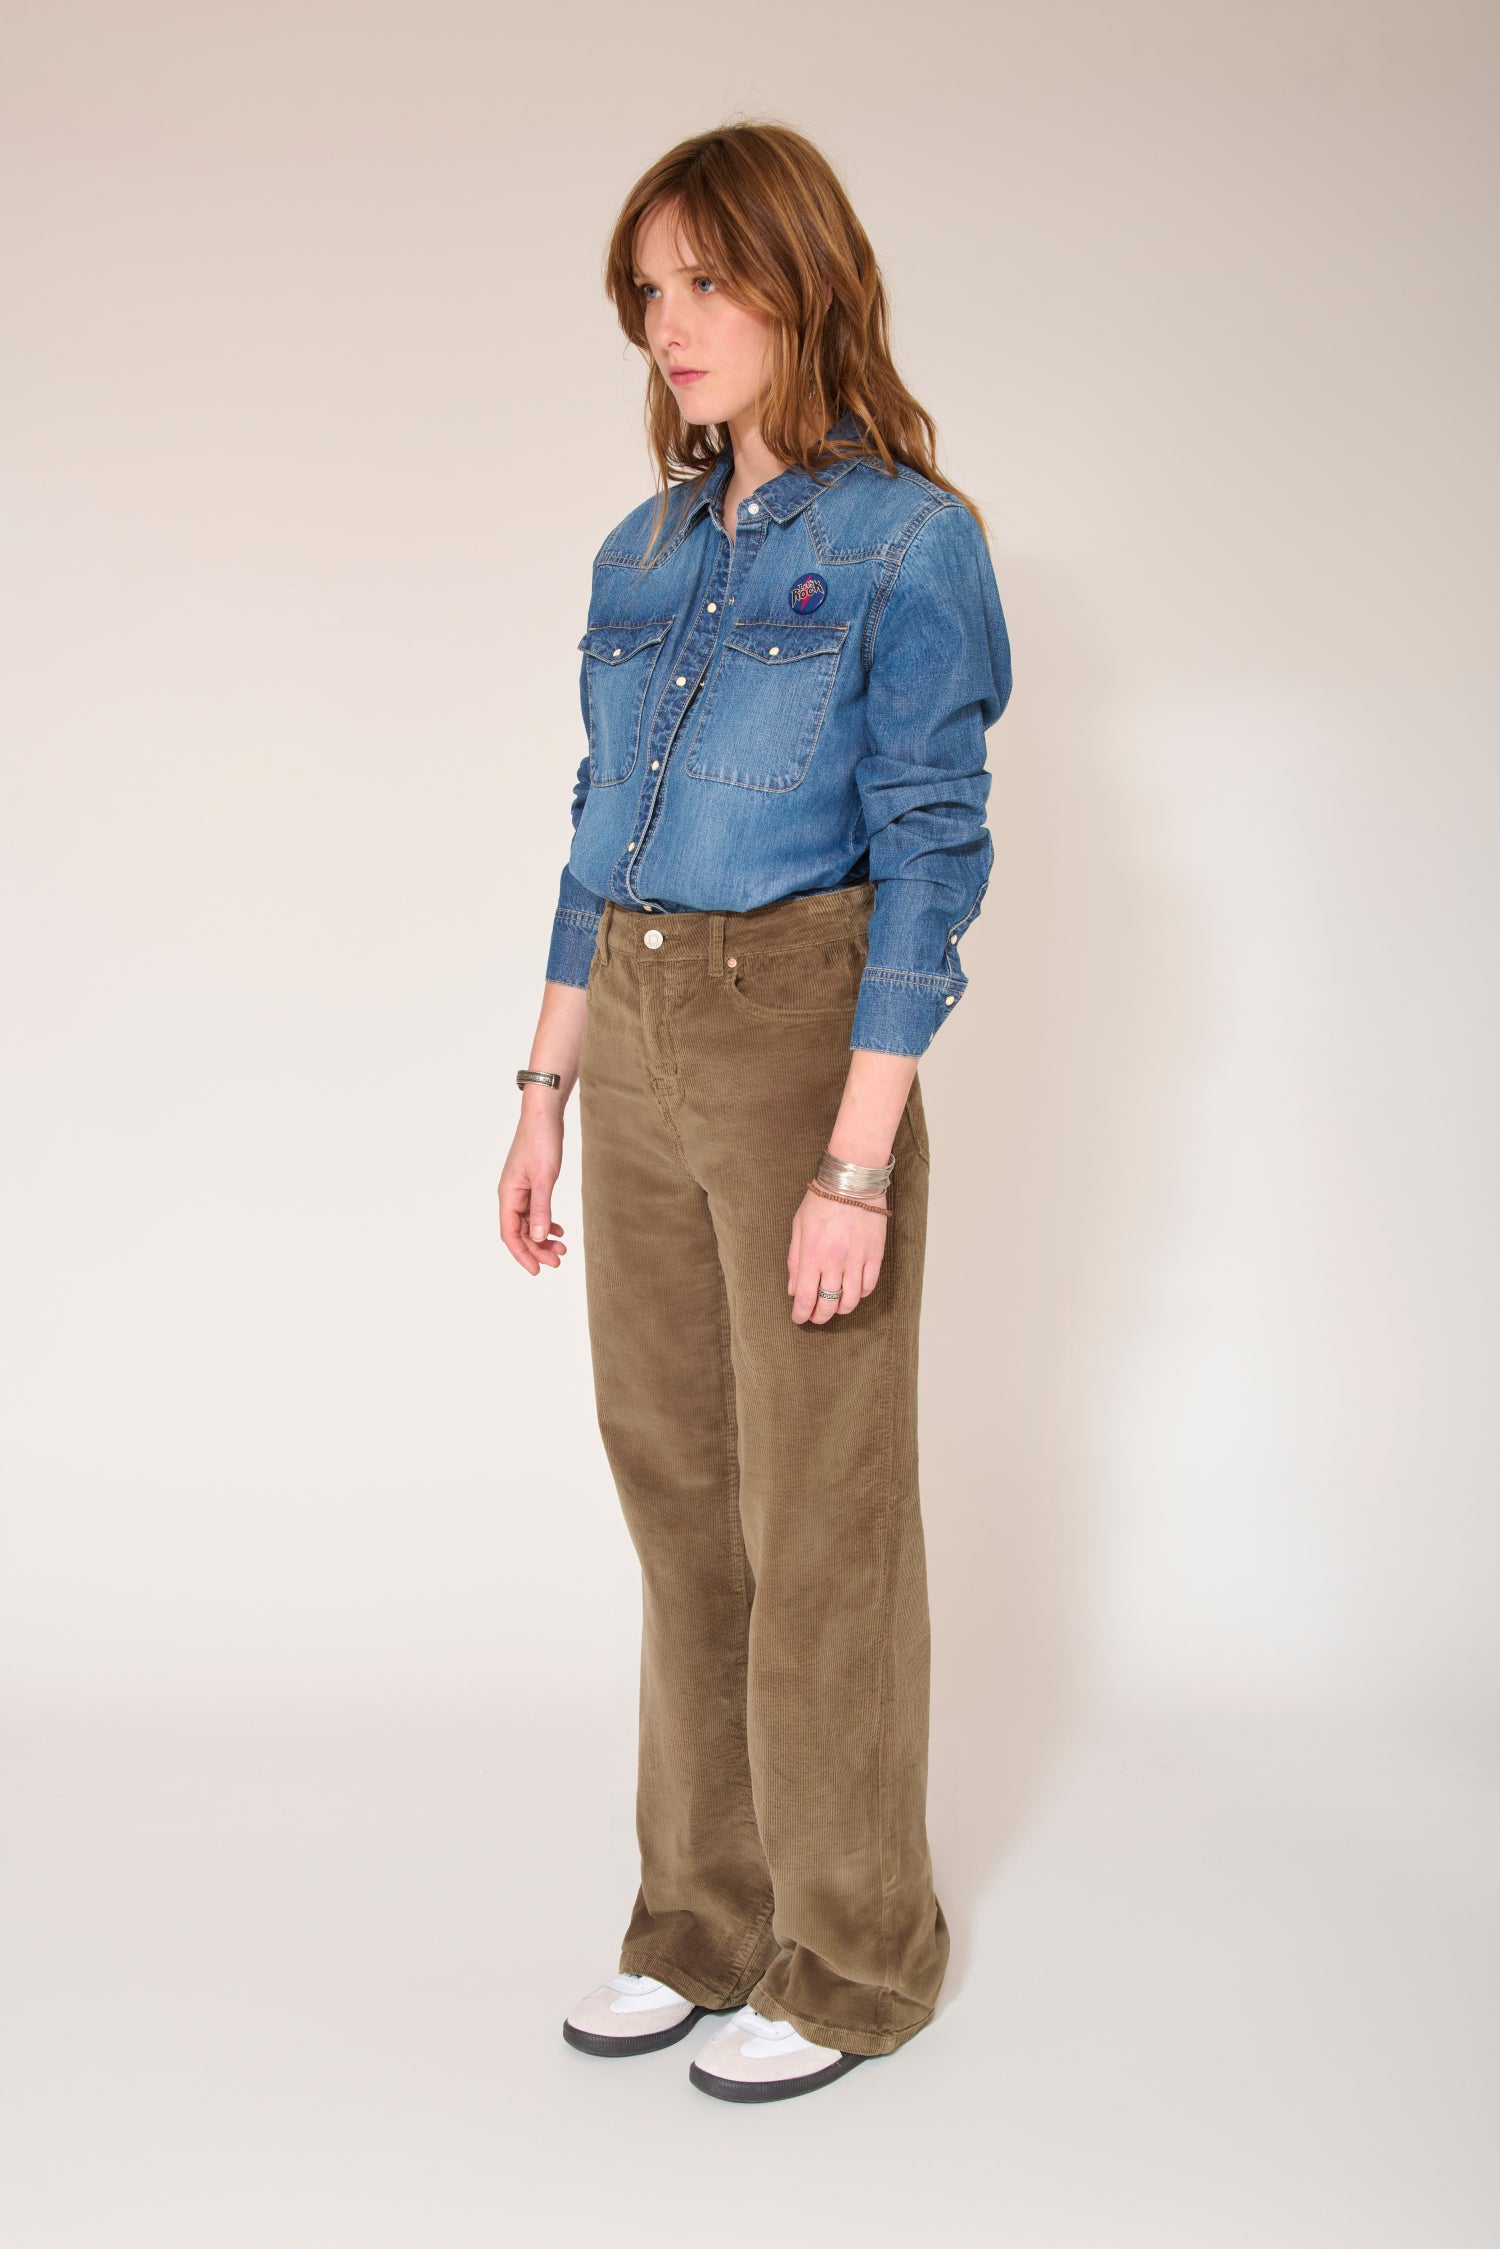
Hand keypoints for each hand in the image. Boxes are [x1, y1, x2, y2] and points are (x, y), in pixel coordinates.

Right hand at [498, 1102, 568, 1274]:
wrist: (544, 1115)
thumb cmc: (541, 1141)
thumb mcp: (544, 1178)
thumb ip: (542, 1209)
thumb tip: (540, 1237)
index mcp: (508, 1195)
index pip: (510, 1234)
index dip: (522, 1255)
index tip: (537, 1271)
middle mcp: (511, 1195)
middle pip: (520, 1232)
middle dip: (537, 1249)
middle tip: (558, 1260)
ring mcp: (520, 1190)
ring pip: (529, 1223)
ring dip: (543, 1237)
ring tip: (562, 1248)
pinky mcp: (531, 1184)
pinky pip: (535, 1211)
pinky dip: (547, 1222)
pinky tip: (559, 1230)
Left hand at [787, 1185, 887, 1323]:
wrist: (851, 1181)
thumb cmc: (822, 1200)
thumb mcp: (799, 1227)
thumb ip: (794, 1260)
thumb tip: (793, 1288)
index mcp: (812, 1256)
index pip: (805, 1298)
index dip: (801, 1314)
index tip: (799, 1318)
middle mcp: (834, 1263)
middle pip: (828, 1304)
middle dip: (820, 1316)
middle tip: (816, 1317)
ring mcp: (856, 1260)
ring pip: (851, 1301)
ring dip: (841, 1309)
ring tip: (835, 1307)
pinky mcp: (875, 1255)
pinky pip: (869, 1286)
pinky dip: (861, 1294)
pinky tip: (854, 1291)